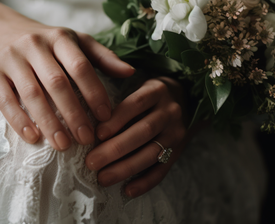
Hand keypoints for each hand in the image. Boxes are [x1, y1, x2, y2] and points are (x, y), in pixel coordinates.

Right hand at [0, 19, 133, 150]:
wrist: (1, 31)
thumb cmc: (48, 44)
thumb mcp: (77, 43)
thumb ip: (104, 58)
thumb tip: (131, 72)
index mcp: (60, 37)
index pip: (81, 66)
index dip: (94, 93)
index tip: (105, 117)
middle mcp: (34, 44)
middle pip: (57, 83)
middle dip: (74, 113)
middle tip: (86, 139)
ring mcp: (10, 57)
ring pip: (32, 94)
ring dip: (49, 122)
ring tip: (63, 145)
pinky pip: (5, 100)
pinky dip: (19, 120)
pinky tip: (33, 137)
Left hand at [85, 77, 188, 197]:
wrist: (188, 100)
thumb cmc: (149, 95)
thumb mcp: (139, 85)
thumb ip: (118, 95)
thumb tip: (86, 118)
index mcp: (157, 91)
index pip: (136, 103)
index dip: (116, 119)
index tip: (96, 133)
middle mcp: (170, 111)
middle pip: (144, 131)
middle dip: (116, 149)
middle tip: (91, 162)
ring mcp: (176, 133)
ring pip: (153, 153)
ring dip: (126, 168)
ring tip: (103, 178)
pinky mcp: (179, 151)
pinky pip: (163, 170)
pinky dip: (145, 182)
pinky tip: (128, 190)